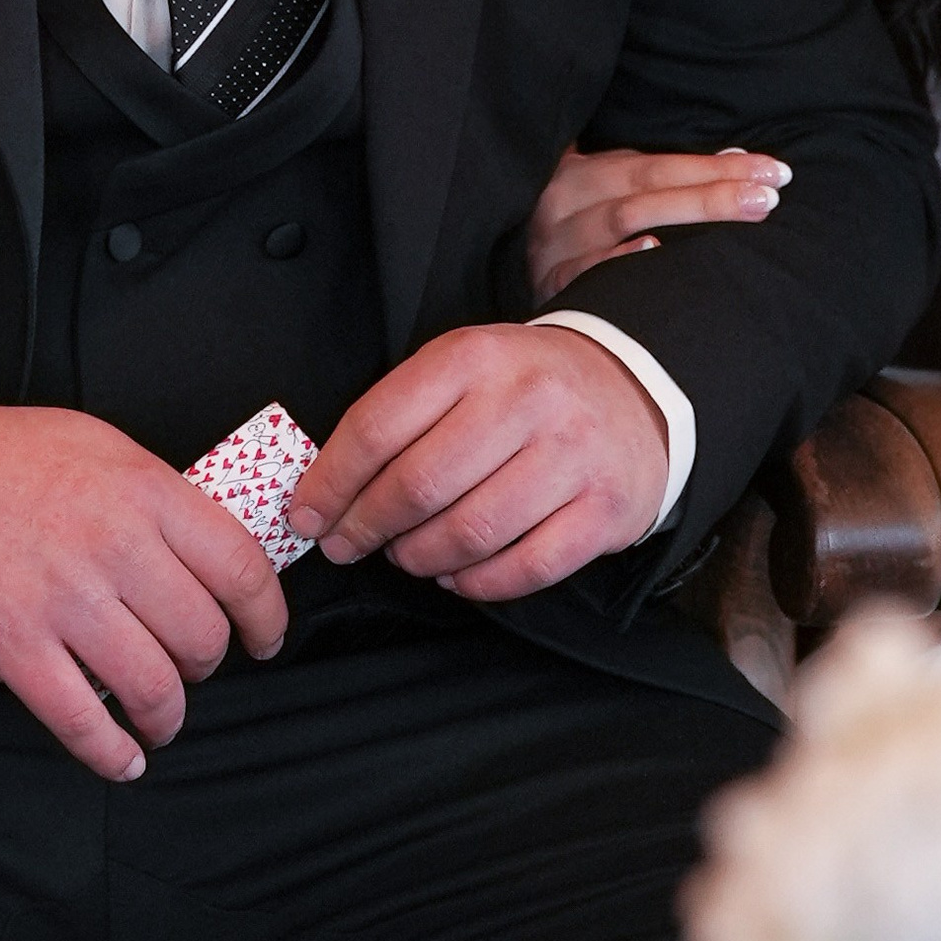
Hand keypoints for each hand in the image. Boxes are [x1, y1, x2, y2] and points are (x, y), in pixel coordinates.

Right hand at [0, 405, 288, 779]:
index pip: (239, 567)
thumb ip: (161, 499)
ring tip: (161, 717)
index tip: (265, 636)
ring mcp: (65, 603)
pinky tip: (124, 759)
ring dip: (166, 715)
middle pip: (201, 636)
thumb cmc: (9, 461)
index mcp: (146, 494)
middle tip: (194, 666)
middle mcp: (115, 550)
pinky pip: (82, 719)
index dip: (266, 615)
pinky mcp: (16, 648)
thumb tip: (210, 549)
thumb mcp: (104, 449)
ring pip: (153, 686)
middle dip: (207, 665)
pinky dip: (111, 752)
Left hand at [290, 325, 668, 602]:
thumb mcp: (464, 369)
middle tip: (348, 544)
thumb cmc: (525, 388)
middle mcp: (528, 401)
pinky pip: (525, 568)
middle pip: (420, 486)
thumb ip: (399, 416)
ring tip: (405, 555)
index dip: (331, 481)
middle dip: (368, 527)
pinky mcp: (604, 510)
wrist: (633, 390)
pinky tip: (456, 574)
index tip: (307, 514)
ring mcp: (572, 457)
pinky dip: (477, 583)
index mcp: (475, 357)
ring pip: (470, 532)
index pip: (379, 426)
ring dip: (419, 558)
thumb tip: (327, 489)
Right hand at [524, 143, 789, 304]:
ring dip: (689, 215)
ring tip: (745, 213)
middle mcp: (563, 200)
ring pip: (623, 220)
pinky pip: (584, 271)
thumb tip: (738, 163)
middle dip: (715, 190)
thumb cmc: (574, 227)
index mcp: (582, 172)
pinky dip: (620, 259)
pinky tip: (657, 252)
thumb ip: (662, 178)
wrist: (500, 261)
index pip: (660, 165)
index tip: (775, 171)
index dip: (718, 167)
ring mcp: (551, 243)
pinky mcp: (545, 285)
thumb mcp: (608, 191)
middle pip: (647, 189)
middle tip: (771, 195)